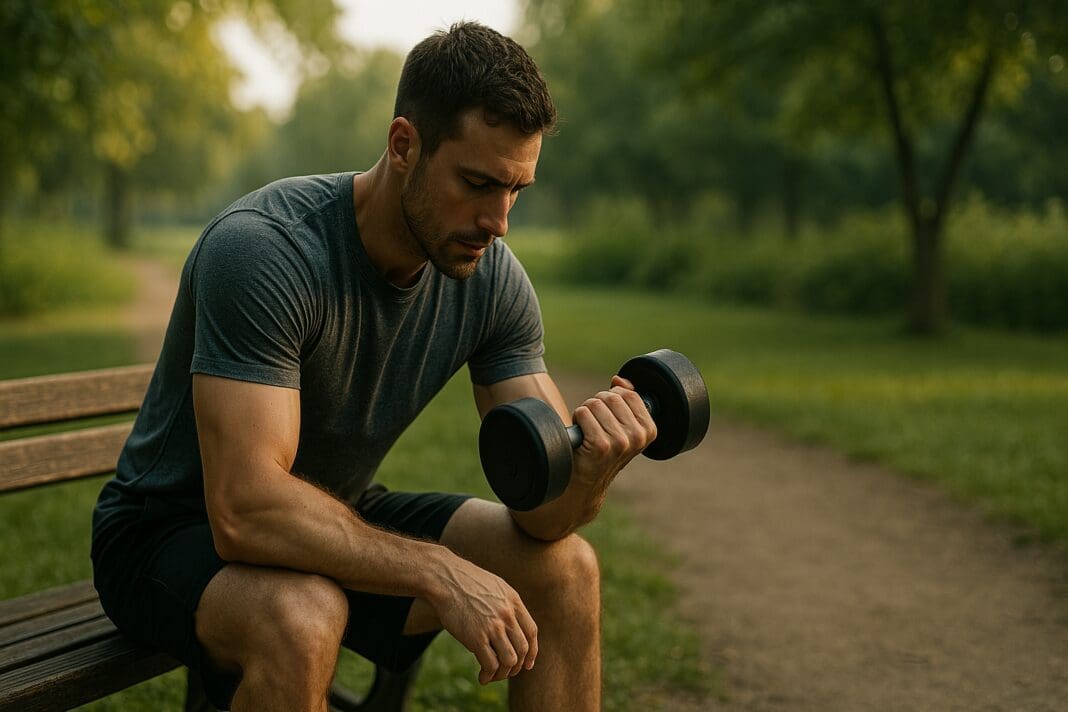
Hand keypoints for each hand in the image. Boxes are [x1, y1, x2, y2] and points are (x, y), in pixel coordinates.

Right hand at [430, 553, 537, 683]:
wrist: (445, 578)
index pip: (532, 632)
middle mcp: (507, 614)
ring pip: (510, 660)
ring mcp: (493, 626)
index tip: (527, 664)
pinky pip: (490, 664)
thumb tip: (511, 626)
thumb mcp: (494, 586)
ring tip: (493, 676)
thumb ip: (506, 604)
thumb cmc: (465, 582)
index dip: (532, 652)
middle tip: (506, 672)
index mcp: (513, 601)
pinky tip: (482, 677)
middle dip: (517, 666)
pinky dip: (488, 675)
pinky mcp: (476, 637)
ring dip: (503, 674)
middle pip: (523, 649)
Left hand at [570, 375, 657, 490]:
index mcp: (648, 430)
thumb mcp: (622, 426)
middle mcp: (637, 436)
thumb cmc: (603, 452)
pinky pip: (583, 413)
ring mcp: (620, 442)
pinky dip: (577, 420)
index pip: (629, 394)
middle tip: (595, 425)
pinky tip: (581, 436)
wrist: (586, 482)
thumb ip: (625, 401)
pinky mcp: (601, 445)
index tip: (608, 416)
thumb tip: (619, 380)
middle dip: (597, 405)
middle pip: (611, 396)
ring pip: (595, 404)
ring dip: (585, 413)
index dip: (612, 398)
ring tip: (588, 431)